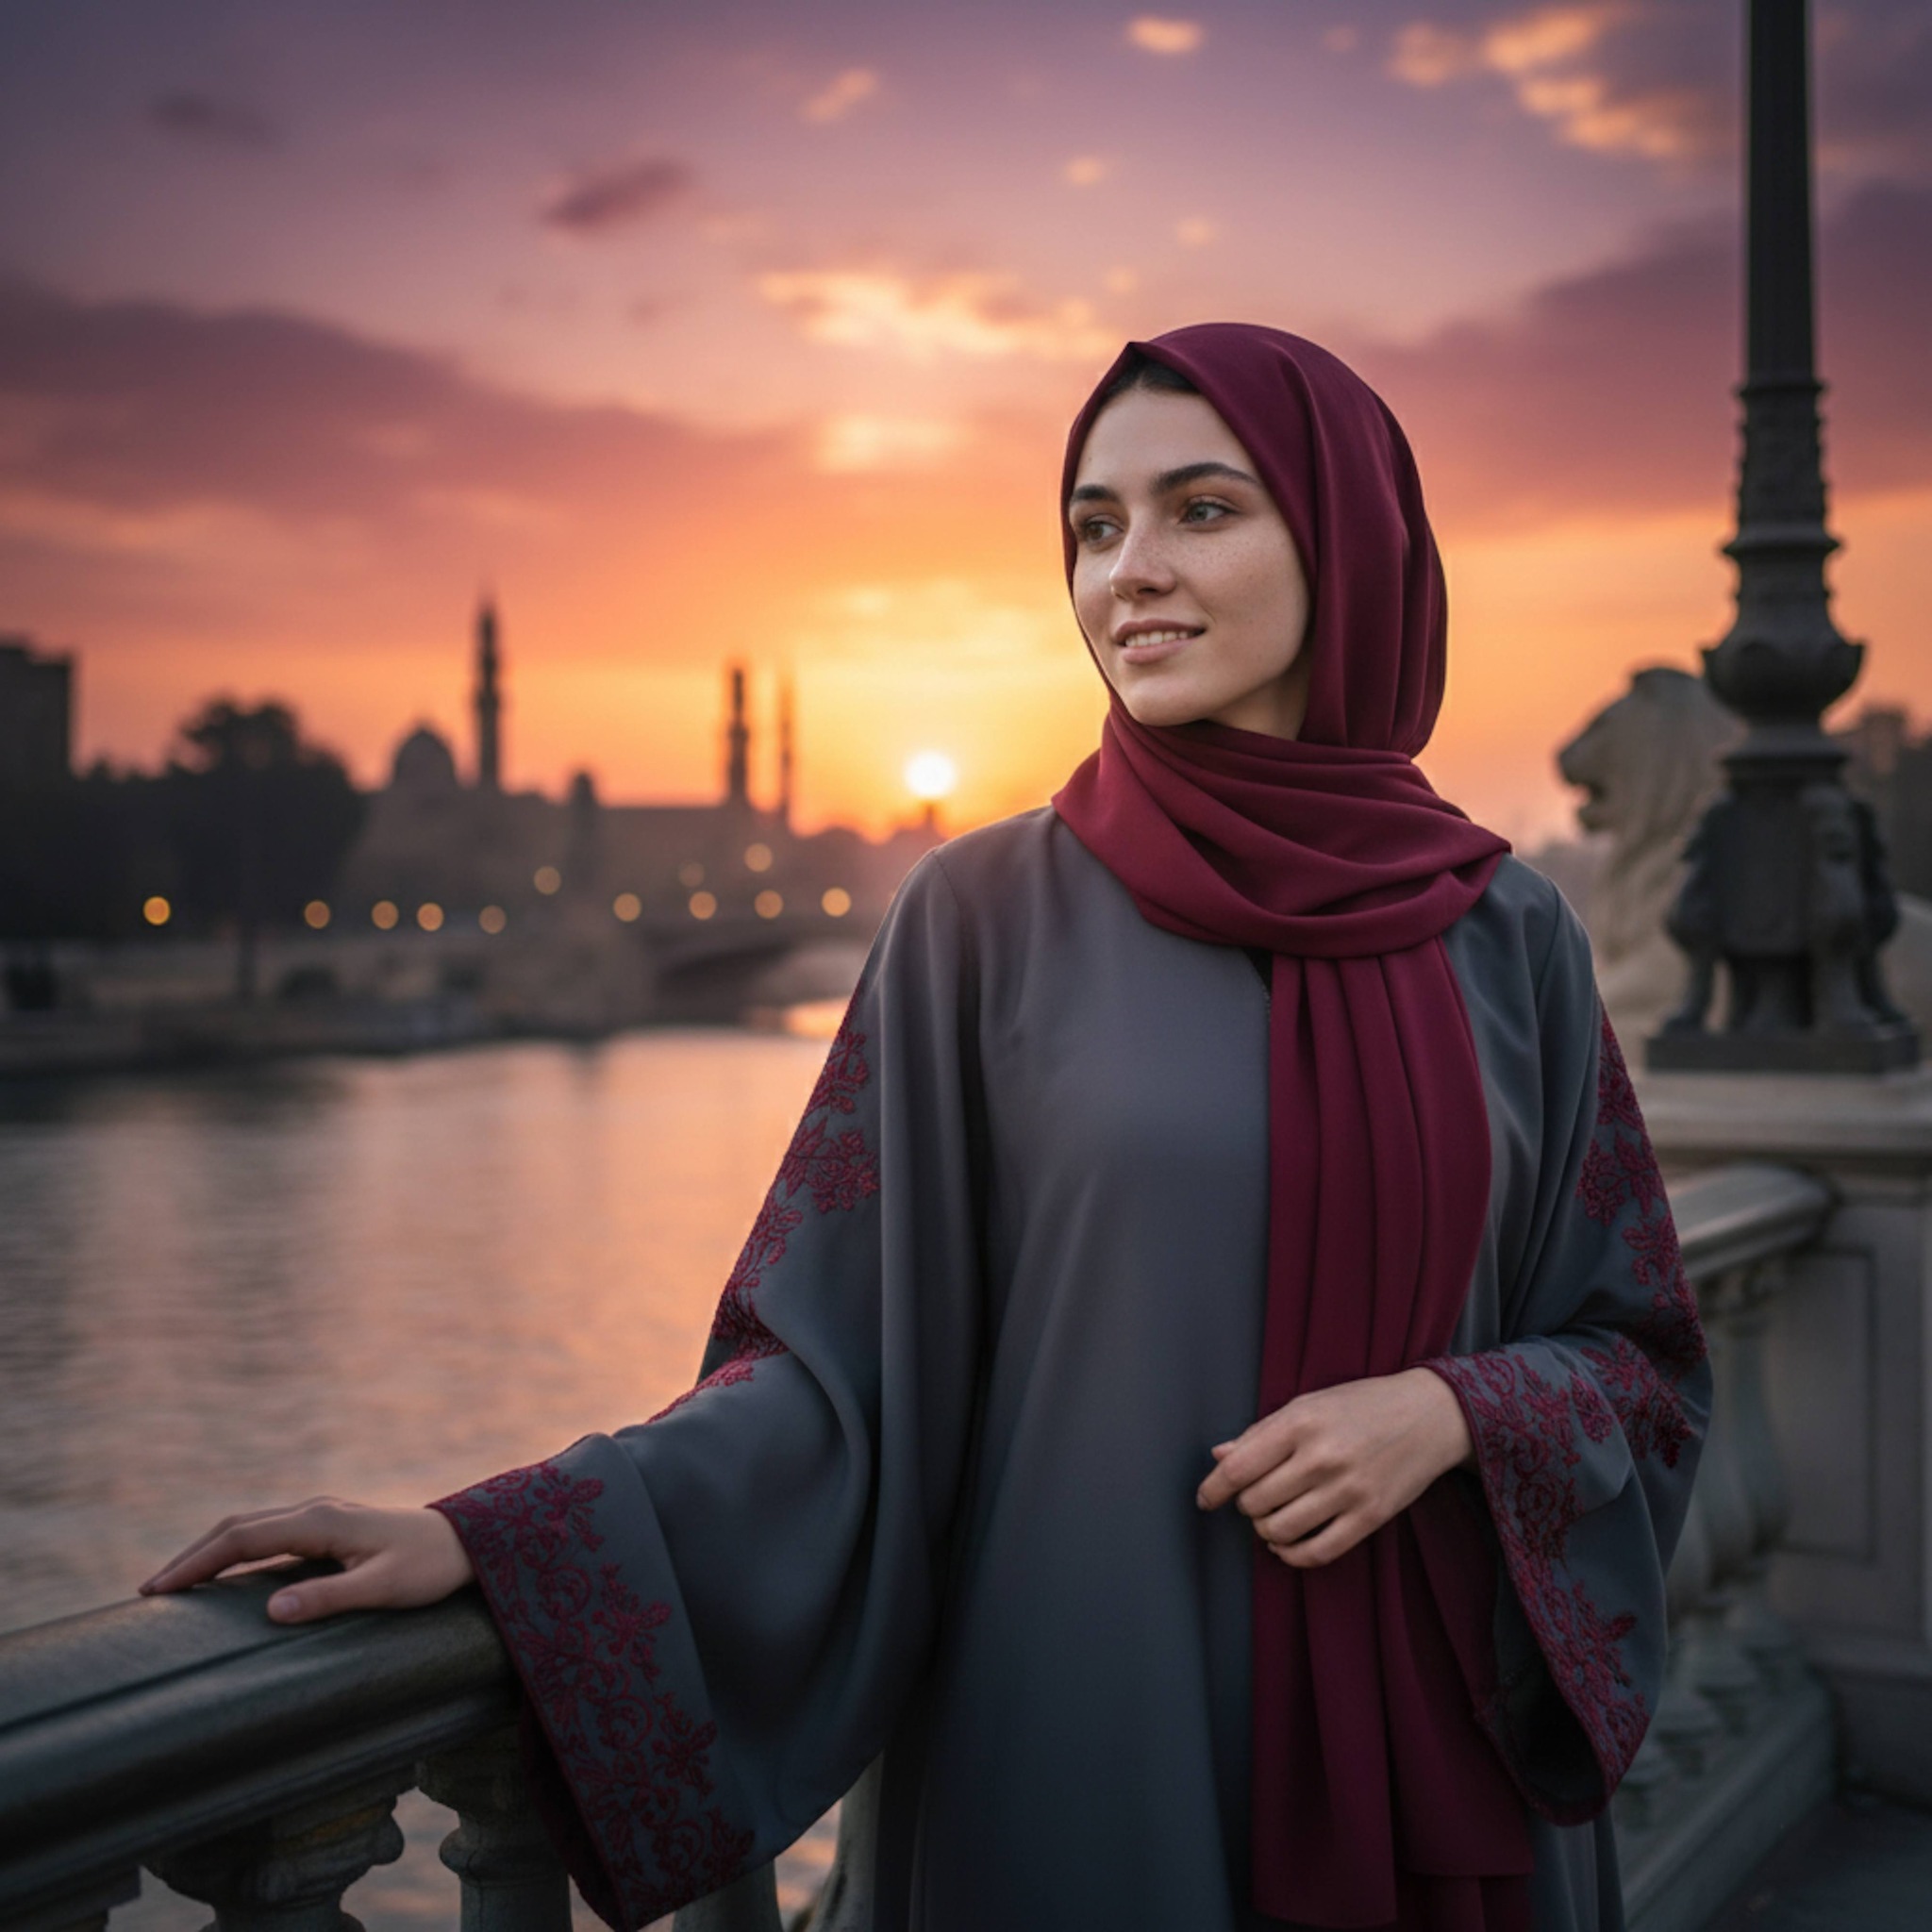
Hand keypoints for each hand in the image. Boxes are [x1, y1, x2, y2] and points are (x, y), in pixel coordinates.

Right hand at [140, 1499, 475, 1623]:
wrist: (467, 1541)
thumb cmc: (429, 1567)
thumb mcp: (383, 1588)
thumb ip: (330, 1598)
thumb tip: (272, 1609)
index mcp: (321, 1521)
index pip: (243, 1538)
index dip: (198, 1563)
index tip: (159, 1589)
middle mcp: (316, 1511)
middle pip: (239, 1527)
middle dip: (193, 1556)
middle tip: (151, 1591)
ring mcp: (323, 1515)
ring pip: (253, 1526)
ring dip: (212, 1550)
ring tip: (175, 1583)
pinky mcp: (330, 1526)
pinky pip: (271, 1533)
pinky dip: (237, 1549)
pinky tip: (227, 1573)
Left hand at [1195, 1367, 1473, 1569]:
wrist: (1428, 1415)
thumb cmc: (1361, 1405)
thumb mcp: (1308, 1404)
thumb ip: (1261, 1433)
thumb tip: (1220, 1457)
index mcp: (1301, 1422)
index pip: (1240, 1467)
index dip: (1214, 1489)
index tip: (1204, 1499)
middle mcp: (1323, 1457)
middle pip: (1256, 1502)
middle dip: (1245, 1505)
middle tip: (1254, 1497)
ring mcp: (1348, 1490)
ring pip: (1281, 1530)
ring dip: (1265, 1530)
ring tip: (1271, 1517)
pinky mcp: (1370, 1516)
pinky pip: (1318, 1551)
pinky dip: (1292, 1554)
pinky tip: (1285, 1544)